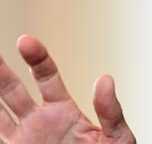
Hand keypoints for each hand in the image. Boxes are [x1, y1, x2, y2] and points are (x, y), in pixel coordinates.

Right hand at [0, 36, 134, 143]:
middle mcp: (38, 123)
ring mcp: (23, 141)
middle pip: (12, 90)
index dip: (35, 58)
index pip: (45, 77)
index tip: (25, 41)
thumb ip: (111, 111)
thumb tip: (105, 79)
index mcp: (63, 111)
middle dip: (0, 70)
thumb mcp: (117, 137)